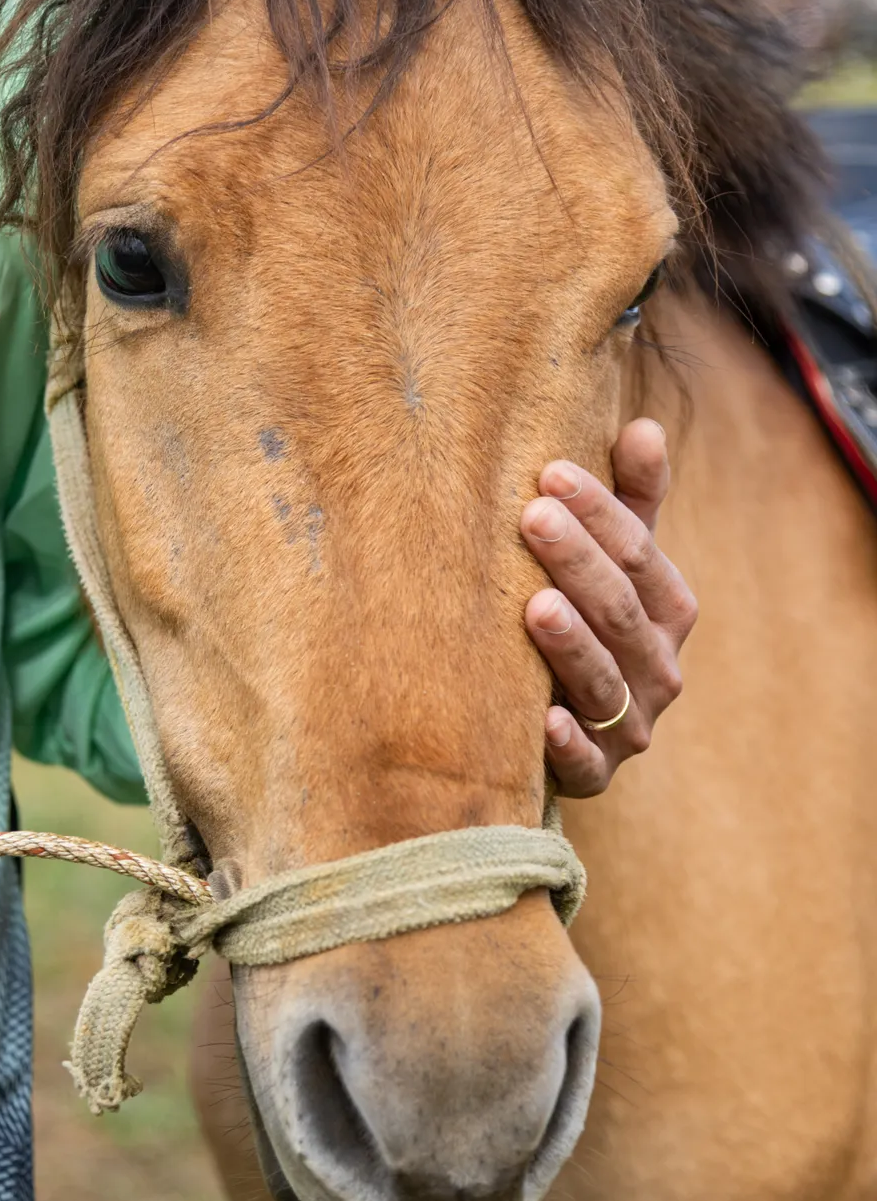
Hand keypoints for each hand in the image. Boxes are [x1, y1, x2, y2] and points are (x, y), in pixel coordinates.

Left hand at [520, 419, 696, 796]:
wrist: (558, 724)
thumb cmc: (585, 618)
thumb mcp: (613, 559)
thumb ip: (631, 499)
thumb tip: (644, 426)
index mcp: (668, 611)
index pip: (640, 556)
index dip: (600, 514)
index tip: (550, 474)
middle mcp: (659, 670)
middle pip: (622, 612)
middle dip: (579, 563)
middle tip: (531, 517)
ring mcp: (628, 726)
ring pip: (603, 680)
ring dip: (572, 645)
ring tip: (535, 607)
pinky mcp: (593, 774)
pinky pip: (584, 762)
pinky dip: (567, 743)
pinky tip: (541, 719)